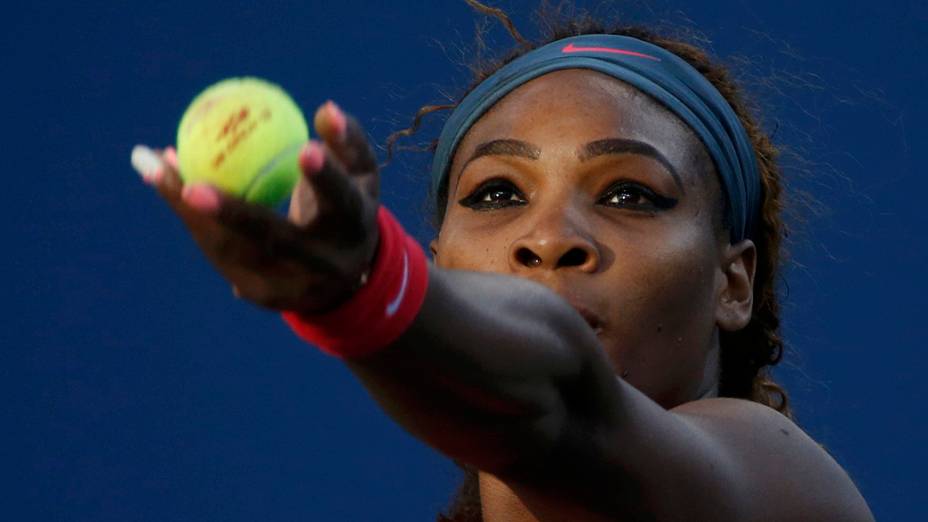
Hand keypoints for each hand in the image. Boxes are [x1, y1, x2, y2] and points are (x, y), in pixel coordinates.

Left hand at [132, 101, 380, 314]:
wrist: (346, 278)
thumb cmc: (349, 207)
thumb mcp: (361, 174)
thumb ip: (347, 141)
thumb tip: (325, 110)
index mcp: (354, 229)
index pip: (341, 201)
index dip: (325, 178)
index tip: (306, 148)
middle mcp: (323, 265)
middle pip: (275, 240)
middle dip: (232, 215)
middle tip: (191, 186)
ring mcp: (290, 286)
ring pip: (231, 249)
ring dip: (187, 208)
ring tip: (153, 163)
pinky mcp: (260, 294)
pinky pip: (217, 251)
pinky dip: (189, 215)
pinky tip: (167, 180)